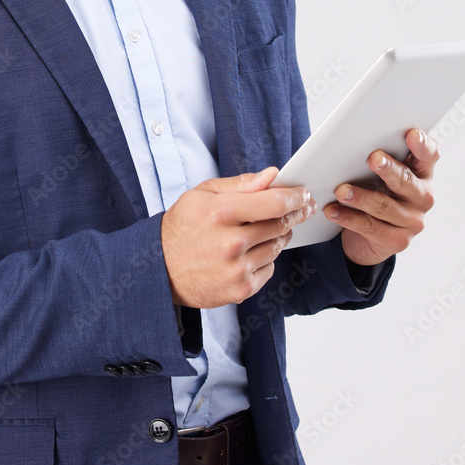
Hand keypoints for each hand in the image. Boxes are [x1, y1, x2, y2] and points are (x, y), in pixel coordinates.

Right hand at [161, 168, 315, 308]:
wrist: (160, 268)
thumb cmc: (183, 225)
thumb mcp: (204, 194)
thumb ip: (241, 184)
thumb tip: (273, 175)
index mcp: (221, 212)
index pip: (274, 203)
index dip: (295, 196)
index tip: (303, 193)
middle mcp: (231, 242)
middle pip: (281, 224)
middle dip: (296, 213)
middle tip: (303, 207)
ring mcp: (237, 269)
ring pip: (277, 246)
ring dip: (280, 234)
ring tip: (270, 227)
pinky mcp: (240, 289)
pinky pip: (269, 268)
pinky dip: (267, 257)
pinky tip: (252, 250)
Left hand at [325, 128, 438, 266]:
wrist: (368, 237)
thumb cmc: (373, 192)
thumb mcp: (377, 174)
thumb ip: (376, 159)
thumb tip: (354, 141)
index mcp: (421, 173)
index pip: (429, 156)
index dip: (423, 145)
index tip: (412, 134)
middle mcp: (422, 197)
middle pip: (406, 180)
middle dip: (389, 169)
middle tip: (373, 158)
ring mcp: (412, 221)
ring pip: (385, 206)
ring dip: (361, 197)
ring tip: (341, 191)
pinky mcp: (397, 241)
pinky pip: (370, 227)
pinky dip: (348, 218)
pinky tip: (332, 211)